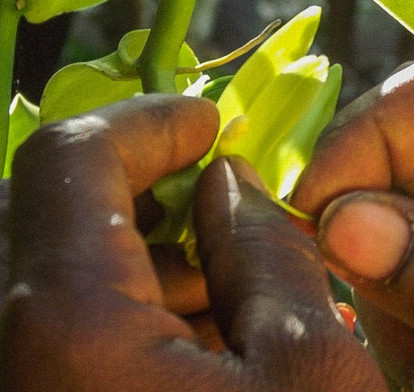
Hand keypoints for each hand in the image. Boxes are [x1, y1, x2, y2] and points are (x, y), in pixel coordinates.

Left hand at [0, 95, 385, 391]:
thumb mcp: (310, 367)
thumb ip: (265, 250)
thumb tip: (230, 180)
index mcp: (68, 330)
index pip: (68, 160)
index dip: (145, 122)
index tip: (206, 123)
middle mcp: (12, 357)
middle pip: (42, 205)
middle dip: (137, 181)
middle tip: (214, 194)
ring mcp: (28, 379)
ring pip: (49, 267)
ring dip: (134, 247)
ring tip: (221, 276)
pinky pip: (57, 330)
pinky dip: (123, 305)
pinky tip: (200, 334)